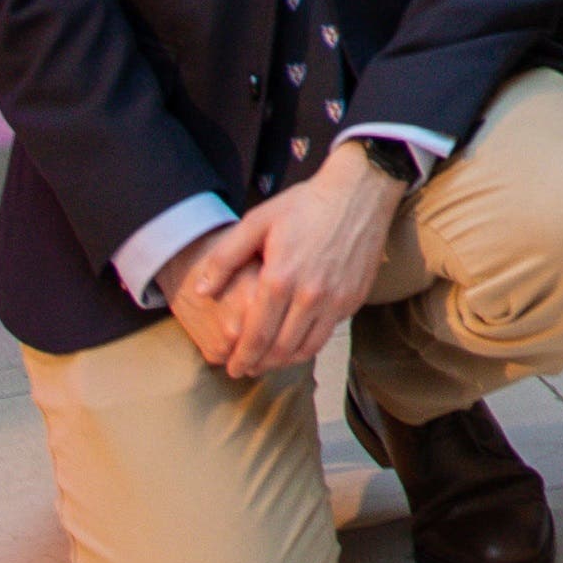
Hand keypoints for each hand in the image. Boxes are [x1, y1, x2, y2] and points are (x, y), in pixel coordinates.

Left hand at [172, 147, 400, 376]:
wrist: (360, 192)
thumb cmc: (306, 204)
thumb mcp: (257, 222)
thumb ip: (225, 258)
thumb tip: (202, 291)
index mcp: (281, 278)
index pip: (257, 335)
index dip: (242, 358)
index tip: (232, 369)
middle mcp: (310, 295)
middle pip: (281, 349)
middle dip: (260, 365)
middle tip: (246, 370)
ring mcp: (336, 300)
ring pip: (307, 348)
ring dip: (285, 361)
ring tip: (269, 362)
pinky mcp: (354, 299)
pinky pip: (328, 333)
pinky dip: (309, 345)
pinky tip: (296, 341)